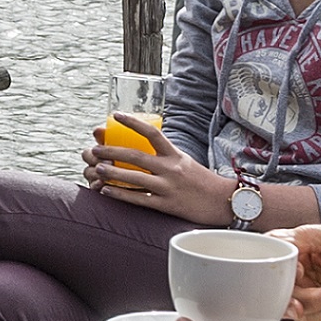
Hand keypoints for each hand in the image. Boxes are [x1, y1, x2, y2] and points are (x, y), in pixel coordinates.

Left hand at [81, 120, 239, 223]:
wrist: (225, 202)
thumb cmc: (203, 181)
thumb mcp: (185, 161)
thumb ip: (166, 155)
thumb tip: (143, 147)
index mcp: (175, 155)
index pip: (152, 132)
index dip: (133, 122)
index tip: (115, 116)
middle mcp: (171, 168)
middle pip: (136, 156)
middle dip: (112, 151)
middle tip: (94, 149)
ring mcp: (169, 187)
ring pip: (135, 178)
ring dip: (112, 173)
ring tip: (96, 168)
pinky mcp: (167, 205)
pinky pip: (139, 199)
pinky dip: (121, 195)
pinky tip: (106, 191)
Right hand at [283, 221, 320, 320]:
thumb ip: (309, 234)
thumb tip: (280, 242)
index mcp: (303, 252)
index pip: (273, 254)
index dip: (276, 260)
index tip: (294, 263)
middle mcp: (301, 277)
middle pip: (274, 283)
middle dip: (290, 284)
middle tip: (304, 277)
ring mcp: (307, 300)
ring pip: (289, 304)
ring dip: (314, 299)